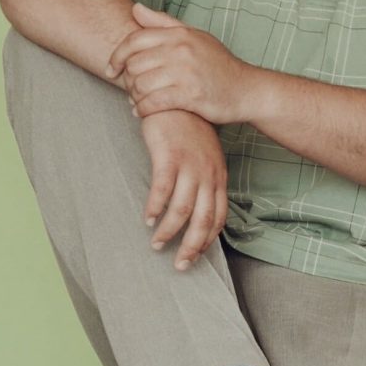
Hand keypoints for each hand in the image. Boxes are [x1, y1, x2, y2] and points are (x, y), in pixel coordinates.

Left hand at [106, 2, 257, 124]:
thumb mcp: (194, 37)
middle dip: (128, 80)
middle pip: (135, 64)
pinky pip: (154, 103)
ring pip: (141, 85)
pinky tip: (142, 112)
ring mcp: (186, 73)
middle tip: (131, 89)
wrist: (246, 90)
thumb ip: (163, 23)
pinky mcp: (191, 96)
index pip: (135, 40)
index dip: (117, 55)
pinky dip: (143, 110)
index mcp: (180, 34)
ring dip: (135, 97)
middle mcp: (182, 50)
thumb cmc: (218, 64)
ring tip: (138, 101)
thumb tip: (135, 8)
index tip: (112, 69)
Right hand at [137, 108, 228, 270]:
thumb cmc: (189, 130)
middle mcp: (207, 175)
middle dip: (191, 247)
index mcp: (218, 177)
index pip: (218, 217)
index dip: (207, 240)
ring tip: (156, 244)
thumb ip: (204, 181)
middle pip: (202, 221)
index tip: (196, 255)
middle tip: (180, 266)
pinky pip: (162, 190)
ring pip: (182, 210)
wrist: (176, 100)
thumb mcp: (206, 157)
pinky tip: (147, 219)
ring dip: (168, 232)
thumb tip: (198, 210)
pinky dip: (155, 209)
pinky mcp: (168, 157)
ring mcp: (189, 166)